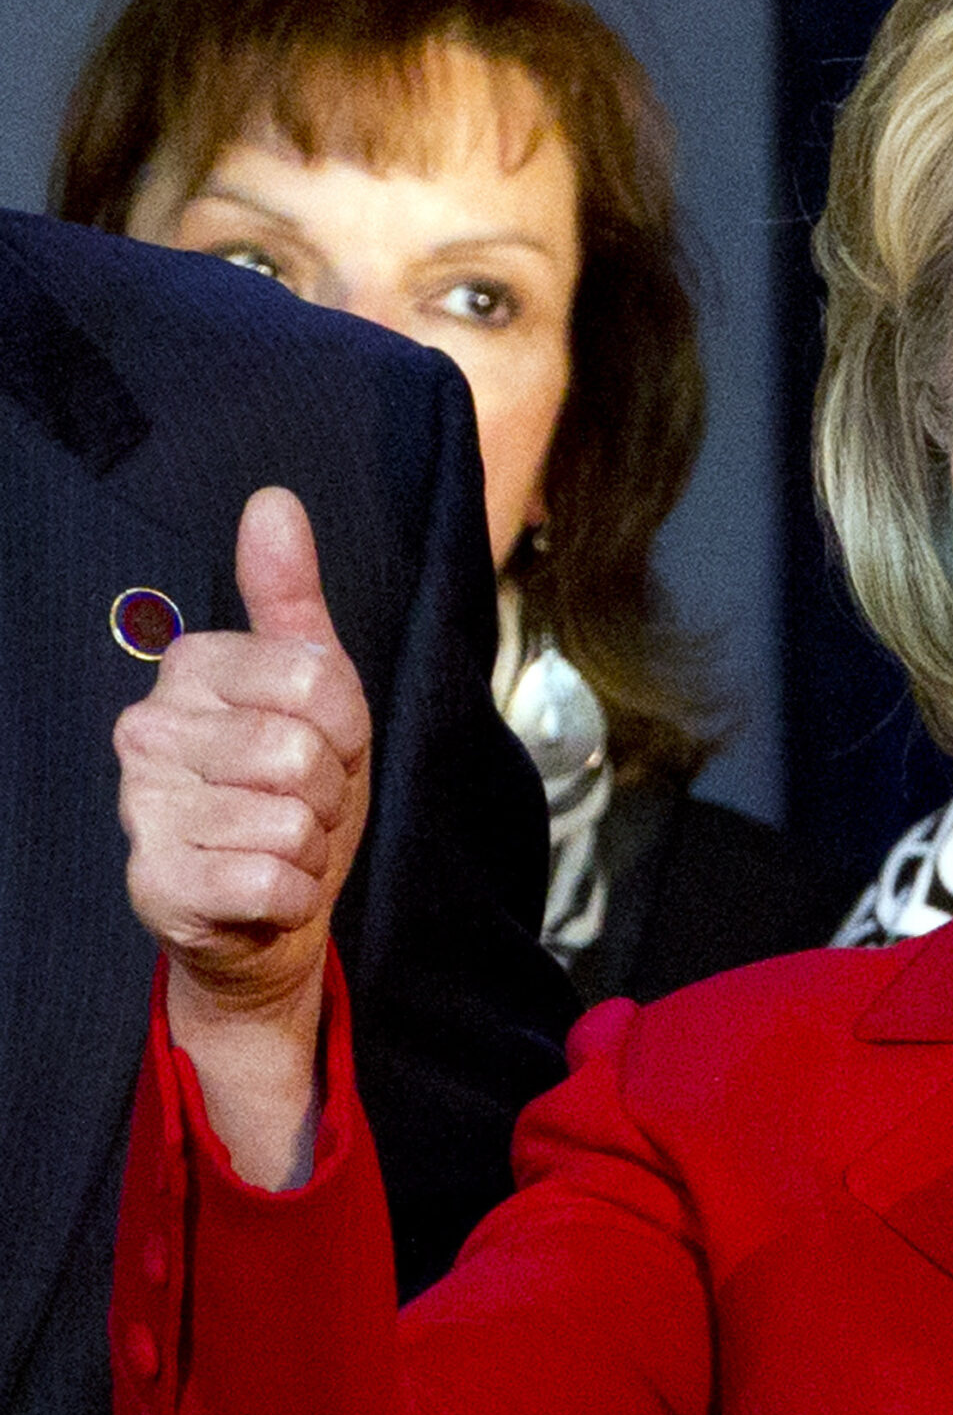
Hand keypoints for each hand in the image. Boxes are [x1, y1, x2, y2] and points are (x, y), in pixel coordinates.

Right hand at [116, 489, 370, 1182]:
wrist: (267, 911)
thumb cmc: (294, 794)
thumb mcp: (316, 692)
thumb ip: (292, 599)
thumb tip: (273, 503)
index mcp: (190, 670)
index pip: (318, 678)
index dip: (347, 726)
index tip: (326, 746)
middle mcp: (147, 731)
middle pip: (304, 749)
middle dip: (330, 790)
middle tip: (302, 806)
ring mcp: (143, 809)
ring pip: (290, 816)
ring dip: (312, 843)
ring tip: (282, 844)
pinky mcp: (157, 883)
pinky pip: (273, 878)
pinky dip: (292, 892)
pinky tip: (265, 889)